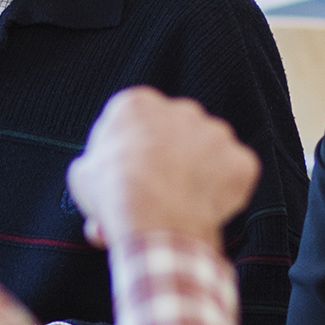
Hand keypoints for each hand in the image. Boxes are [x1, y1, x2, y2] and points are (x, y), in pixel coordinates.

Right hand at [66, 87, 258, 248]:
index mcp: (138, 104)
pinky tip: (204, 211)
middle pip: (176, 132)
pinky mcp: (241, 161)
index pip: (135, 122)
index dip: (131, 152)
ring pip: (208, 153)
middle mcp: (182, 109)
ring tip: (180, 207)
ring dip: (198, 174)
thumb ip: (98, 162)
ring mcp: (216, 133)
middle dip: (169, 158)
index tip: (128, 175)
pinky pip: (233, 177)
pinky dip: (223, 193)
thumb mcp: (83, 175)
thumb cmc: (114, 196)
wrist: (153, 221)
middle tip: (157, 192)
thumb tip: (102, 173)